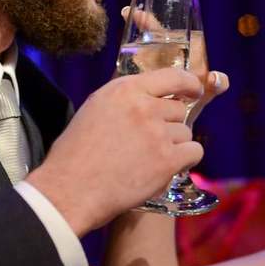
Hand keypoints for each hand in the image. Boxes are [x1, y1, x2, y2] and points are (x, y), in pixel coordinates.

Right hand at [26, 67, 203, 236]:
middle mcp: (143, 107)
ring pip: (185, 133)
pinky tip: (167, 168)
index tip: (193, 90)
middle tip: (149, 143)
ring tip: (148, 160)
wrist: (70, 190)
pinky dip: (185, 161)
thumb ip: (125, 99)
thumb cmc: (75, 154)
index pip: (171, 76)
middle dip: (169, 125)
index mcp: (124, 89)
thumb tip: (152, 98)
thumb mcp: (96, 109)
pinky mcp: (166, 160)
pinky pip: (194, 152)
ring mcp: (157, 133)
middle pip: (179, 109)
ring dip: (174, 146)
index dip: (188, 84)